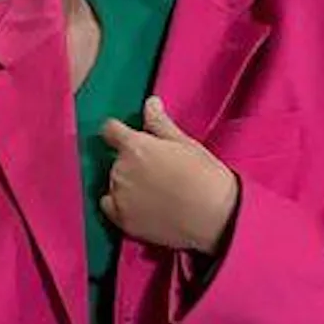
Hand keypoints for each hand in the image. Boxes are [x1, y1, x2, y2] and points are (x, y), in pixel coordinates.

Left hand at [99, 96, 239, 253]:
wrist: (215, 217)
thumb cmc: (204, 177)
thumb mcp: (184, 143)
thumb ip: (160, 123)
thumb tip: (150, 103)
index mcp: (135, 146)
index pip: (110, 130)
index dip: (118, 131)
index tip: (126, 136)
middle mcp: (121, 170)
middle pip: (115, 159)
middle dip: (131, 161)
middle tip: (157, 170)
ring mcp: (120, 197)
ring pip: (113, 182)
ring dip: (126, 183)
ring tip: (154, 191)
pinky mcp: (123, 220)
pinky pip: (108, 205)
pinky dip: (119, 203)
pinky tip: (140, 205)